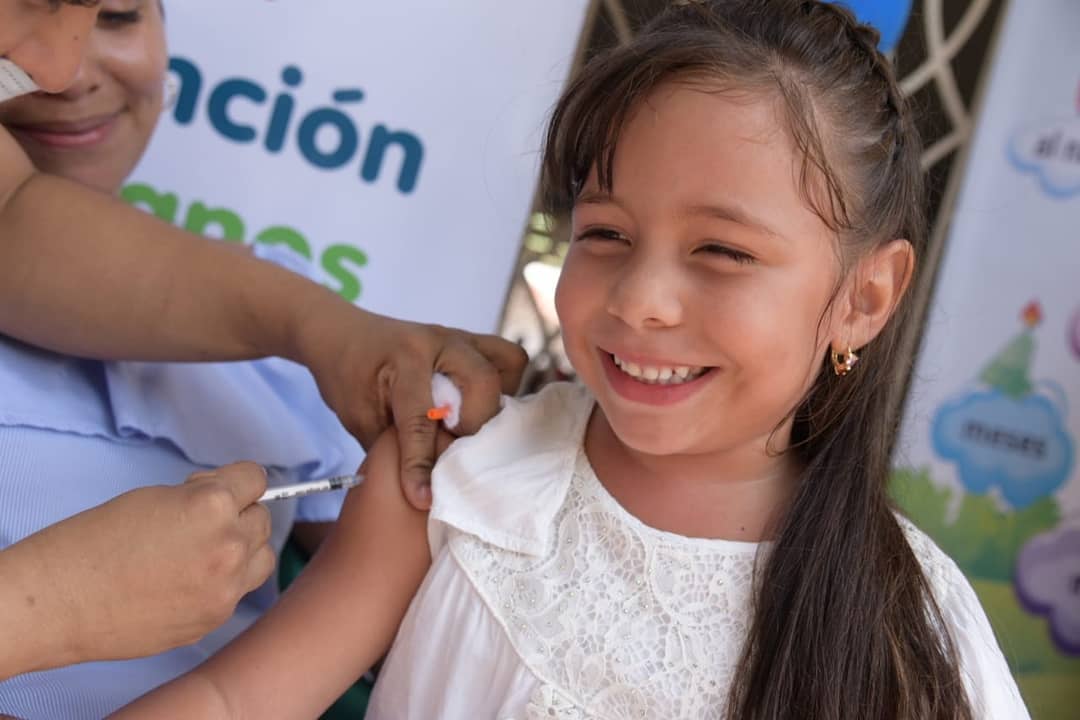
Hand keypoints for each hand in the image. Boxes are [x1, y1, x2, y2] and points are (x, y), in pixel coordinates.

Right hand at [5, 463, 273, 671]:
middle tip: (199, 522)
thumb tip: (228, 500)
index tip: (221, 487)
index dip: (236, 481)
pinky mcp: (215, 617)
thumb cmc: (97, 540)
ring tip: (204, 552)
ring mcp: (226, 587)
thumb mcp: (157, 498)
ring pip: (263, 557)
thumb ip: (202, 497)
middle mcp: (229, 545)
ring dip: (244, 550)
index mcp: (213, 505)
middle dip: (238, 514)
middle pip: (261, 519)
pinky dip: (225, 581)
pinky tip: (189, 580)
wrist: (62, 601)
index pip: (256, 479)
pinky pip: (240, 589)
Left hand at [293, 302, 525, 509]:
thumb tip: (429, 488)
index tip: (424, 499)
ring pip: (507, 364)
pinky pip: (509, 359)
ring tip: (475, 426)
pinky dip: (507, 385)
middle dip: (475, 425)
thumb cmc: (349, 378)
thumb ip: (395, 447)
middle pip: (482, 382)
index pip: (420, 418)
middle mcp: (438, 341)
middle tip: (456, 449)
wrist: (344, 335)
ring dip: (497, 402)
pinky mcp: (474, 342)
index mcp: (403, 359)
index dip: (421, 464)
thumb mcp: (359, 418)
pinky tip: (483, 408)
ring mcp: (461, 338)